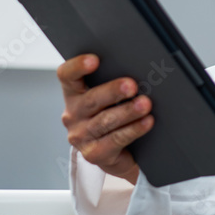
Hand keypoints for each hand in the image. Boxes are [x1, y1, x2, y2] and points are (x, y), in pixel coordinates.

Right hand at [57, 53, 153, 184]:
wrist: (116, 153)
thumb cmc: (114, 114)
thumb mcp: (109, 97)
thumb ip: (115, 82)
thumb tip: (140, 68)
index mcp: (74, 93)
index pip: (67, 76)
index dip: (77, 66)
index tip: (94, 60)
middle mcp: (73, 114)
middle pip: (91, 99)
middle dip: (113, 91)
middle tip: (132, 85)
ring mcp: (81, 136)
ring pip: (105, 121)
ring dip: (127, 111)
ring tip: (145, 104)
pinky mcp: (94, 154)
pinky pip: (115, 140)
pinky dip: (133, 129)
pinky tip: (147, 122)